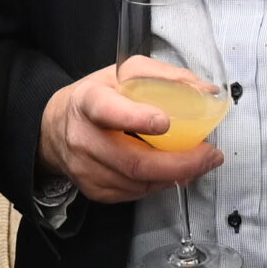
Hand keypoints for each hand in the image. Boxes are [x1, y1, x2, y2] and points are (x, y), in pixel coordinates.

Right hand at [38, 63, 221, 202]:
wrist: (56, 128)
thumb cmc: (97, 97)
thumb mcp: (125, 74)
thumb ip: (166, 77)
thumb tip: (207, 91)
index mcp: (88, 101)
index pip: (108, 111)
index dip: (135, 118)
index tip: (165, 122)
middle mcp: (82, 138)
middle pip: (133, 161)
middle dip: (179, 162)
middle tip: (210, 155)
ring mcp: (86, 169)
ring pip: (138, 182)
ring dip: (175, 175)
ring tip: (197, 161)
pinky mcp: (94, 190)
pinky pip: (135, 193)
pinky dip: (159, 183)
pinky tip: (170, 170)